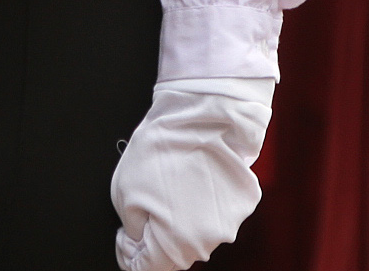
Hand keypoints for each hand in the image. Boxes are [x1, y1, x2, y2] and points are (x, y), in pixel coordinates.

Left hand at [111, 80, 272, 270]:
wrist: (201, 113)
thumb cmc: (164, 148)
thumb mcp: (123, 193)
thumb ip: (132, 229)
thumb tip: (138, 237)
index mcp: (175, 245)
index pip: (144, 268)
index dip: (129, 252)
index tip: (125, 236)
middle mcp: (207, 241)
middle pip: (173, 255)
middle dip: (155, 238)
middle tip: (145, 208)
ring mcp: (230, 223)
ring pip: (197, 234)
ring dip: (181, 221)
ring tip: (170, 188)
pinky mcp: (244, 203)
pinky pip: (217, 213)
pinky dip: (204, 203)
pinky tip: (192, 180)